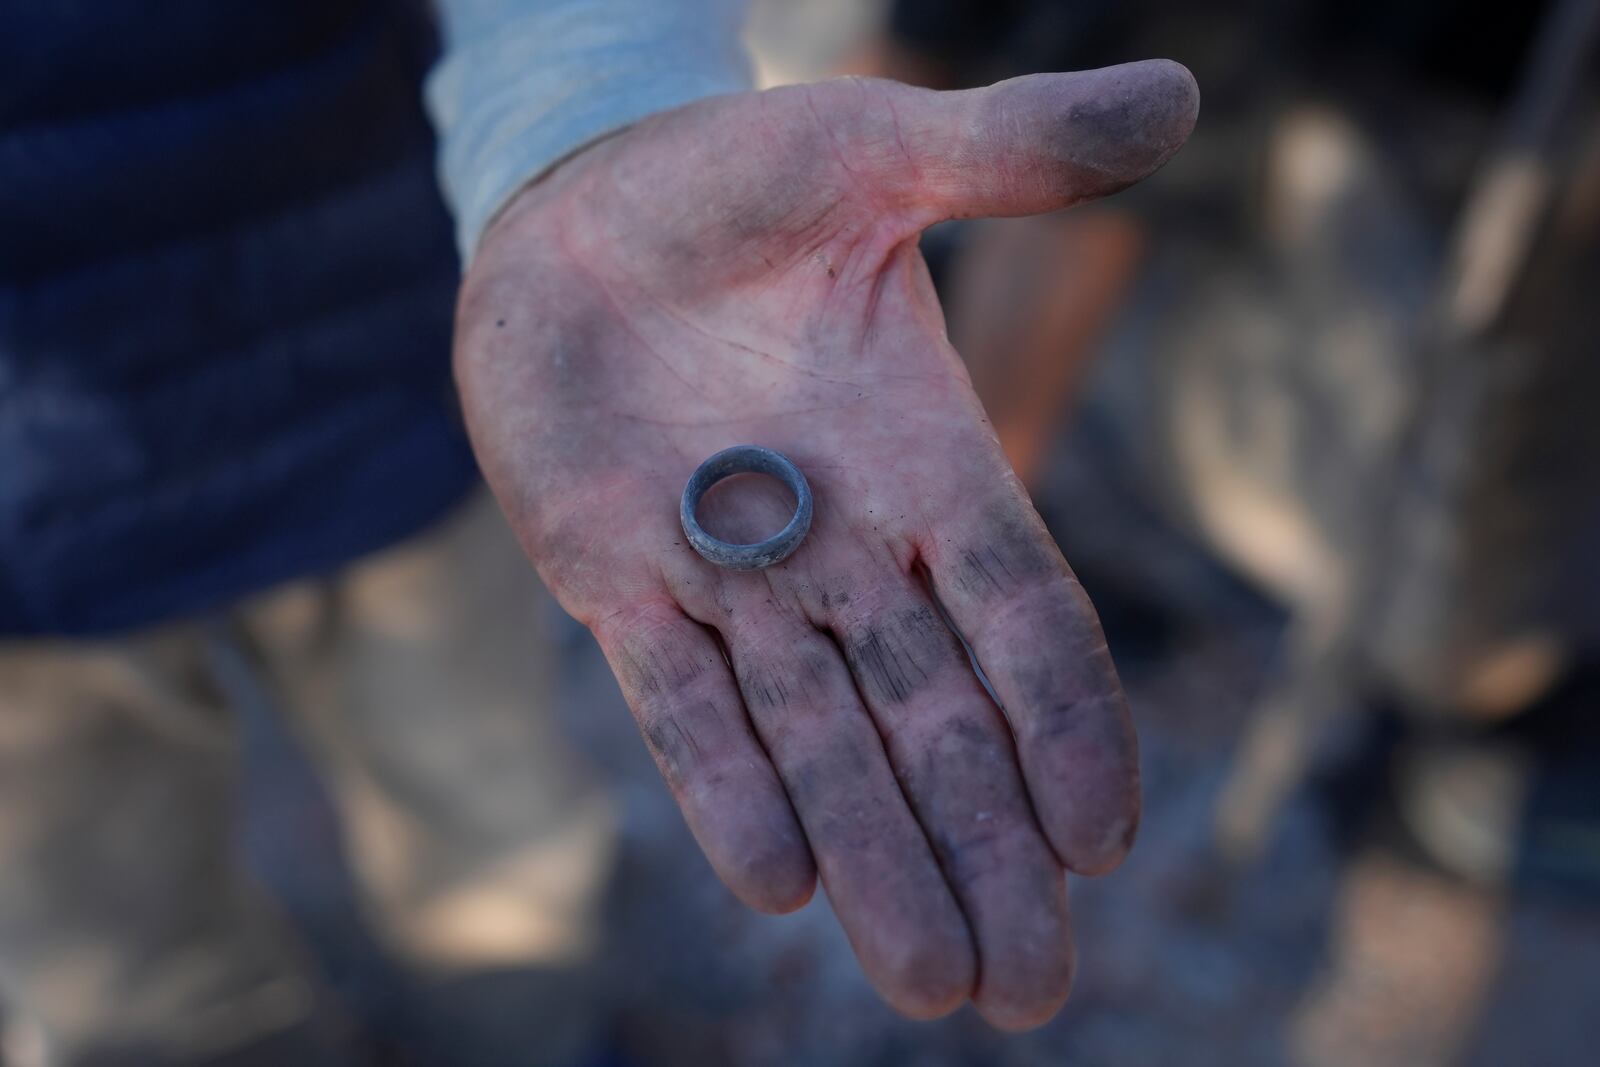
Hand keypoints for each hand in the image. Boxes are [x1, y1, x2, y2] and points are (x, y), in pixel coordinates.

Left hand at [455, 61, 1197, 1028]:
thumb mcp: (869, 151)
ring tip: (933, 983)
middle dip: (987, 851)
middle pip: (935, 724)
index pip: (1021, 619)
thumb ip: (1009, 149)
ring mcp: (733, 575)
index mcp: (927, 465)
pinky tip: (778, 887)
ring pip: (819, 743)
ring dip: (874, 859)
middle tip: (1034, 988)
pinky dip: (727, 790)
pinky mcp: (620, 582)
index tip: (1105, 839)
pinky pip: (683, 706)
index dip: (1067, 724)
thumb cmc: (731, 180)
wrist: (580, 212)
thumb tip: (1175, 93)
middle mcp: (842, 547)